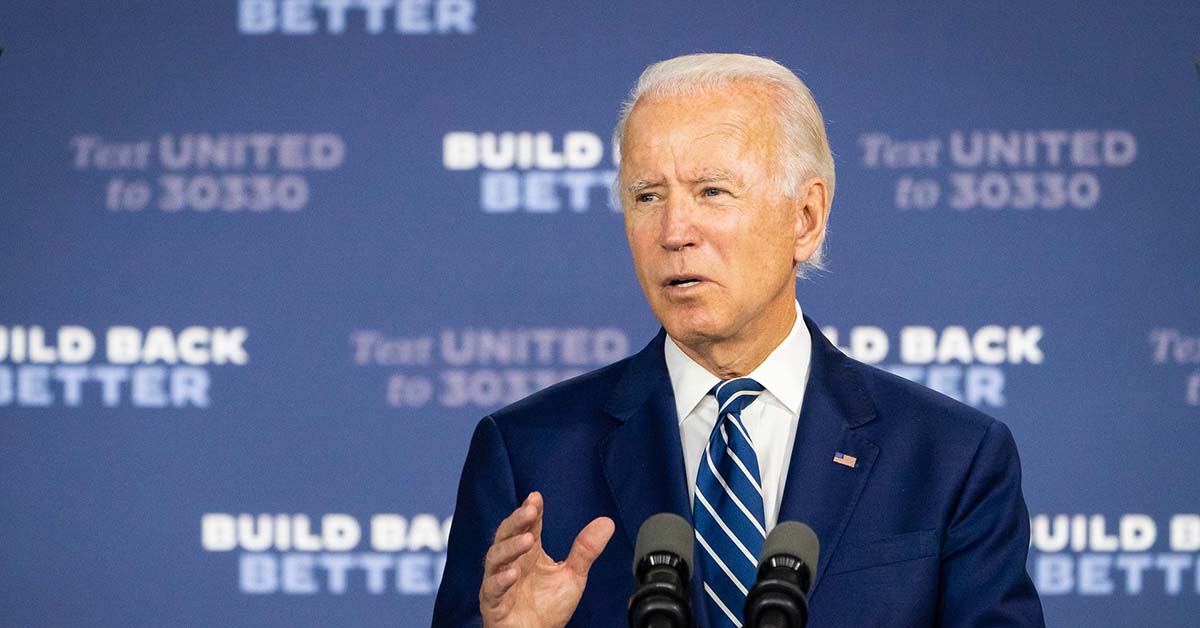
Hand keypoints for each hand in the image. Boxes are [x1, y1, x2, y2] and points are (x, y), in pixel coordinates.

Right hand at [479, 491, 614, 627]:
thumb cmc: (548, 607)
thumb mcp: (572, 575)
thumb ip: (585, 550)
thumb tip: (606, 522)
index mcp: (528, 553)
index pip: (528, 526)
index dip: (531, 511)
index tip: (536, 497)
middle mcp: (511, 562)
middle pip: (506, 535)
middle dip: (516, 521)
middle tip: (530, 511)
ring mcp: (499, 581)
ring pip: (495, 557)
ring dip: (509, 547)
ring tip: (527, 540)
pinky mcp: (493, 603)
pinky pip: (491, 589)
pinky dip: (500, 580)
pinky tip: (512, 573)